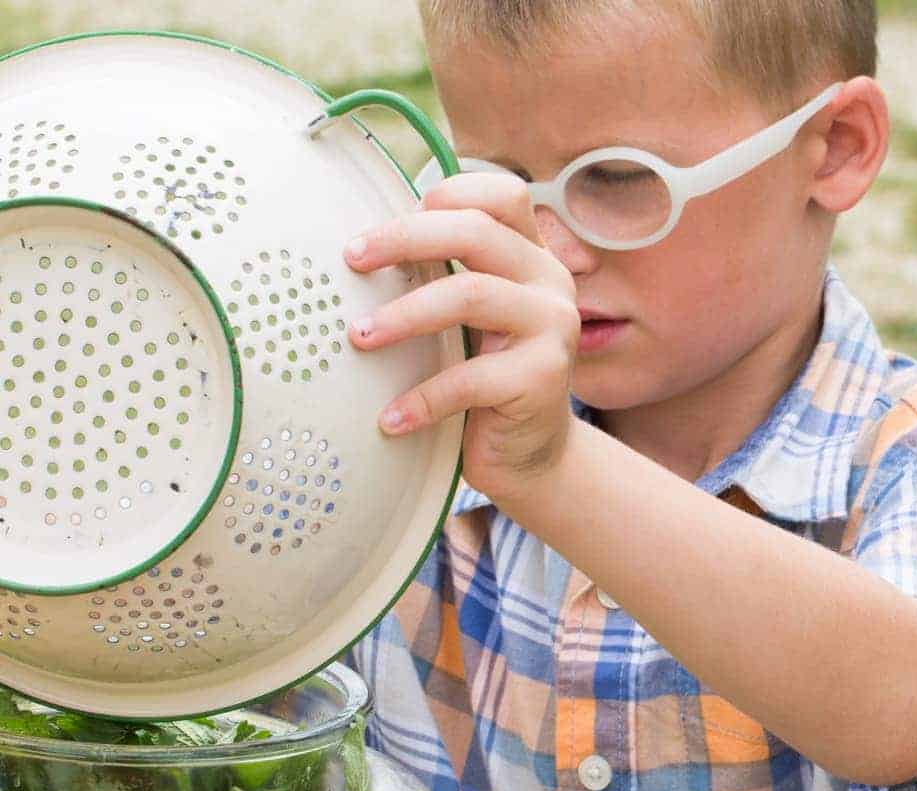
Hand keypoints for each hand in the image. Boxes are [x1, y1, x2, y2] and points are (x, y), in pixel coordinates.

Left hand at [343, 173, 579, 505]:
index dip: (446, 196)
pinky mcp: (544, 379)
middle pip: (475, 232)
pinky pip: (469, 378)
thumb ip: (446, 278)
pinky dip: (421, 399)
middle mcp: (552, 283)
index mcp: (534, 258)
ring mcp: (554, 329)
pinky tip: (390, 419)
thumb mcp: (470, 322)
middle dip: (404, 239)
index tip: (390, 226)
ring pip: (469, 294)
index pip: (501, 196)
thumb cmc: (486, 386)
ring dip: (403, 315)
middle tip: (352, 260)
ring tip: (360, 337)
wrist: (530, 458)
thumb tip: (367, 247)